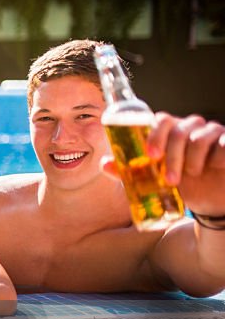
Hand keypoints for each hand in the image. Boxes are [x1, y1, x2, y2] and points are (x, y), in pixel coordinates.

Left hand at [102, 112, 224, 215]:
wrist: (210, 198)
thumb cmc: (181, 184)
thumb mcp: (154, 180)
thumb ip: (130, 172)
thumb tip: (104, 164)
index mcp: (170, 132)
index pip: (161, 120)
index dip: (155, 134)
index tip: (151, 155)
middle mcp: (191, 128)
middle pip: (179, 130)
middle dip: (172, 156)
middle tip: (170, 179)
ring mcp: (212, 133)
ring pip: (200, 137)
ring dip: (192, 161)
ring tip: (191, 176)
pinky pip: (223, 144)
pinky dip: (216, 158)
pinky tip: (213, 168)